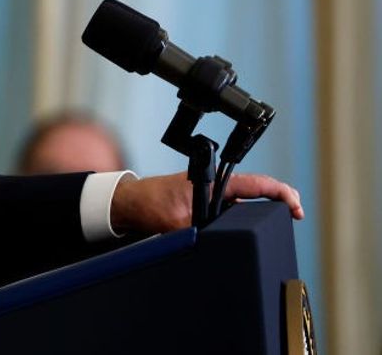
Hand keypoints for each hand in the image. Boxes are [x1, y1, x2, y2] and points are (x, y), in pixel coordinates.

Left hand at [110, 171, 303, 234]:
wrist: (129, 204)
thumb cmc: (149, 202)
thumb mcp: (176, 221)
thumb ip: (199, 231)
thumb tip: (214, 244)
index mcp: (214, 182)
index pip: (258, 184)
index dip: (282, 194)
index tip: (296, 210)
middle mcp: (217, 188)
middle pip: (257, 195)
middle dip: (278, 205)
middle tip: (294, 219)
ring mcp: (212, 199)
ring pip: (246, 207)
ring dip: (261, 216)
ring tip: (279, 228)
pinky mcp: (206, 210)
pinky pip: (232, 216)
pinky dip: (244, 224)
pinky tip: (250, 236)